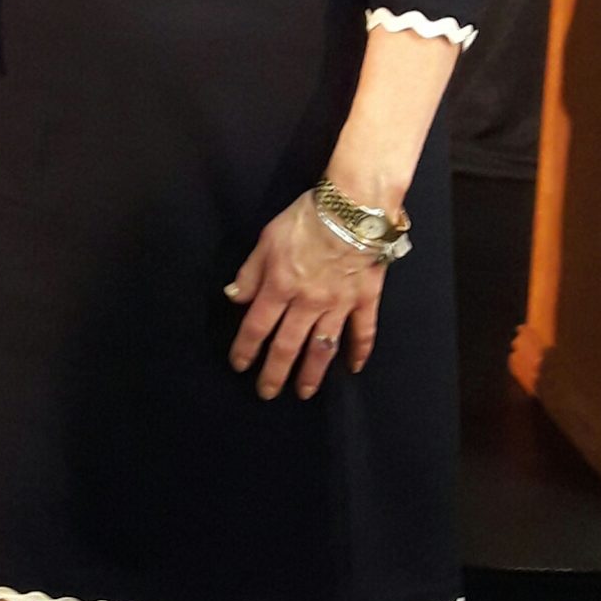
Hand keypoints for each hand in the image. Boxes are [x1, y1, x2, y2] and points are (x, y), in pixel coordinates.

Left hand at [225, 192, 386, 399]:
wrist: (354, 207)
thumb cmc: (306, 218)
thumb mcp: (268, 239)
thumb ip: (251, 272)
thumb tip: (235, 297)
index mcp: (280, 287)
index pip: (257, 327)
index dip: (246, 349)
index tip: (240, 366)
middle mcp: (308, 303)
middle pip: (288, 346)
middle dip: (275, 372)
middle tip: (267, 393)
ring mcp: (339, 305)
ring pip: (323, 347)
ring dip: (312, 373)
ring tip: (304, 392)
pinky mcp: (365, 299)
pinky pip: (363, 331)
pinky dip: (360, 351)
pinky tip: (355, 367)